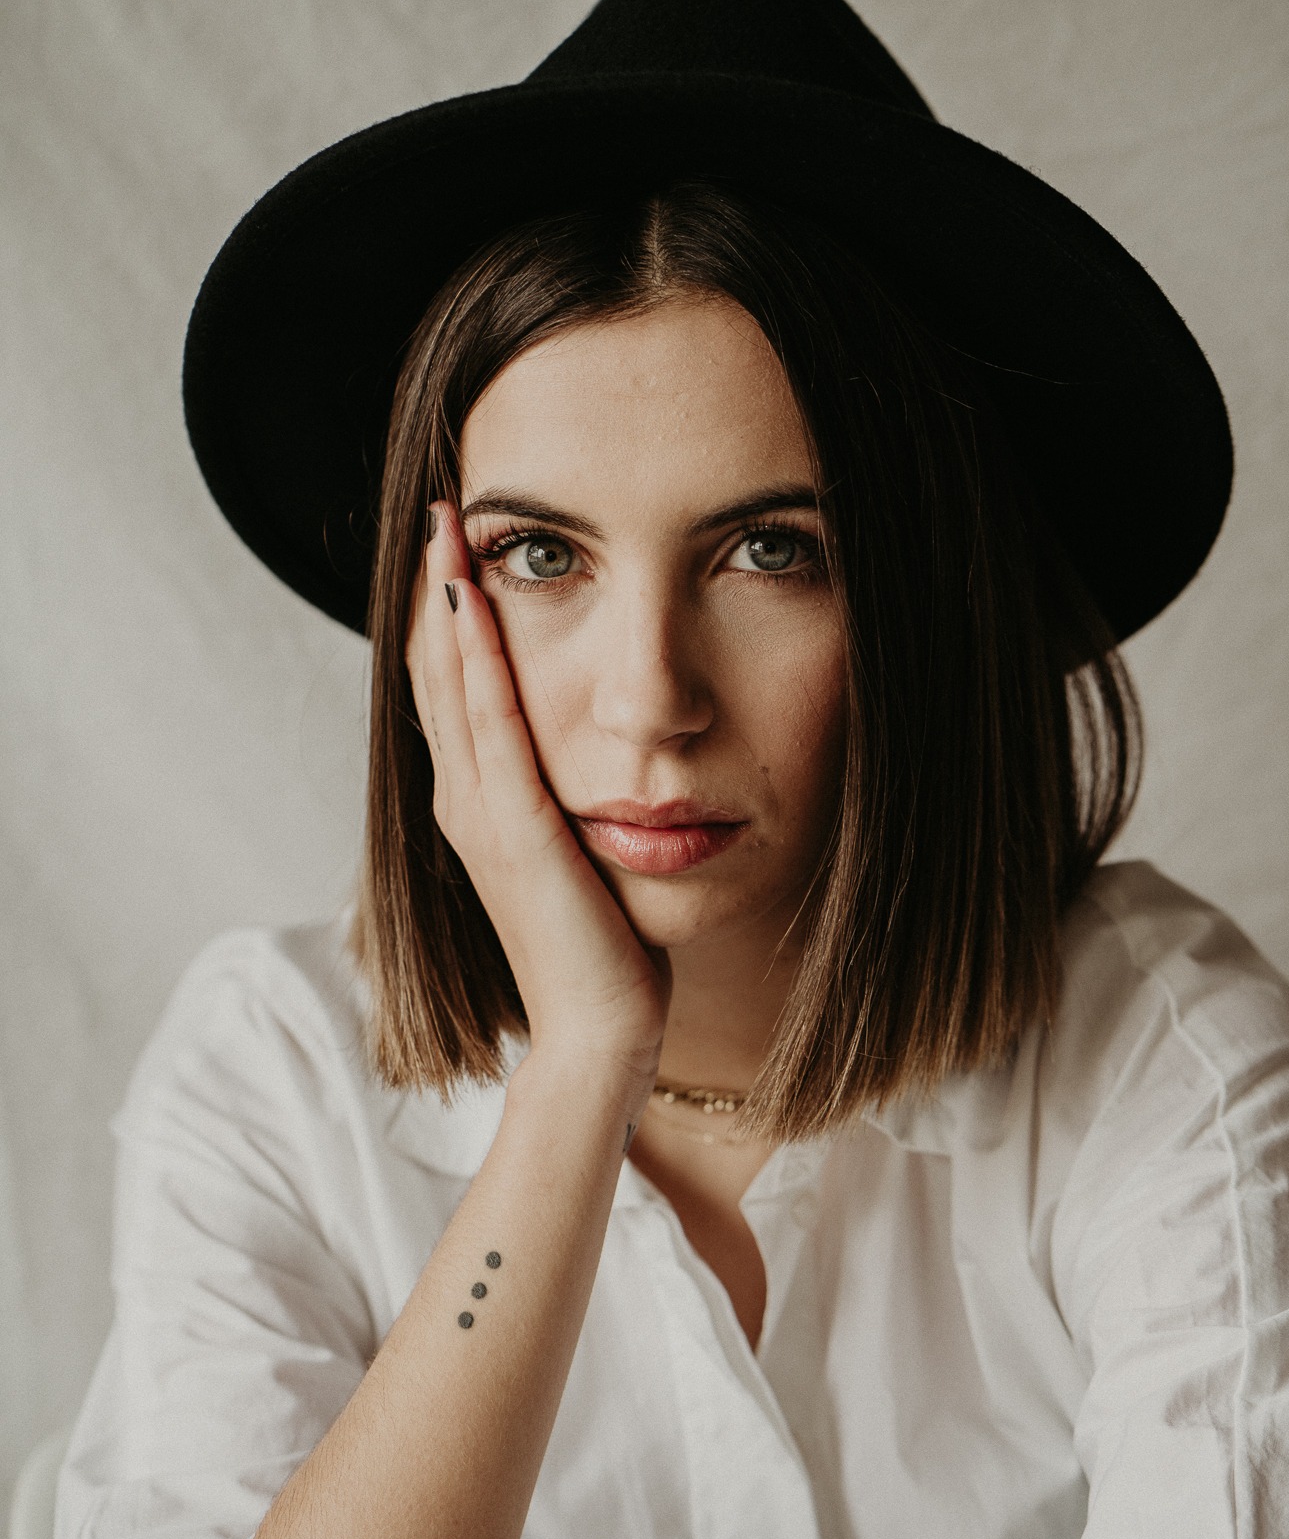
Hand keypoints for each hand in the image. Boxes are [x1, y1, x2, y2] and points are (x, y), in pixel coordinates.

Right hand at [407, 505, 668, 1098]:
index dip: (445, 618)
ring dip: (445, 603)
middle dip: (435, 589)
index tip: (455, 546)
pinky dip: (477, 658)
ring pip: (451, 686)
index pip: (451, 691)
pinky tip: (474, 600)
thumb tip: (592, 753)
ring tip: (447, 527)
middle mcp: (464, 803)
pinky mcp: (514, 830)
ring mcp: (481, 815)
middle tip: (439, 508)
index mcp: (477, 806)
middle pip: (436, 674)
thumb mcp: (579, 855)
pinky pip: (489, 725)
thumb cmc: (602, 950)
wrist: (600, 1031)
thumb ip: (568, 800)